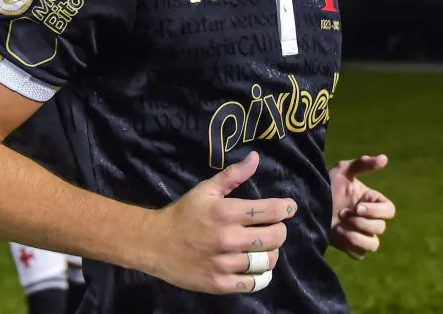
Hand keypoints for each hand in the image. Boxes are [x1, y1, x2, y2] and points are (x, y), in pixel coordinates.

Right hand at [147, 152, 296, 293]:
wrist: (153, 244)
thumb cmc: (183, 214)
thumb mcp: (206, 189)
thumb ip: (233, 175)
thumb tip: (255, 157)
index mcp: (226, 212)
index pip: (270, 211)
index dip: (286, 208)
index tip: (289, 208)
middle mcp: (227, 238)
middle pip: (274, 237)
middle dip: (280, 231)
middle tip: (275, 228)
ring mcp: (223, 264)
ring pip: (266, 261)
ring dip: (272, 254)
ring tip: (265, 248)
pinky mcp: (218, 284)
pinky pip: (252, 283)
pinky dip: (261, 277)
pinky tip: (257, 268)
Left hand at [329, 154, 395, 259]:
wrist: (308, 204)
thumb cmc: (327, 185)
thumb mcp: (343, 171)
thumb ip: (363, 164)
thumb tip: (385, 159)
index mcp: (372, 202)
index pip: (389, 211)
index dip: (376, 211)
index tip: (358, 208)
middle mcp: (370, 219)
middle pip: (381, 228)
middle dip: (361, 222)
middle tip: (342, 214)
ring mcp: (361, 234)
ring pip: (373, 244)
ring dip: (358, 237)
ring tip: (341, 228)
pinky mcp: (351, 247)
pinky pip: (360, 254)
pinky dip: (352, 246)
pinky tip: (339, 236)